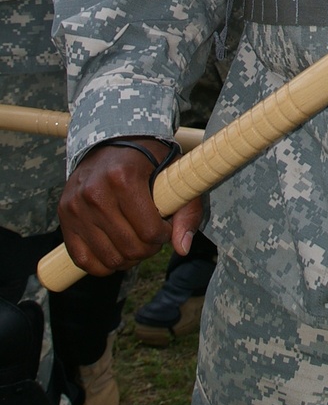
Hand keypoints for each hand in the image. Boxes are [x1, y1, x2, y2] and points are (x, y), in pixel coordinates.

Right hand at [58, 139, 202, 276]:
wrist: (112, 140)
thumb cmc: (148, 160)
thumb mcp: (175, 175)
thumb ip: (187, 211)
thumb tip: (182, 248)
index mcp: (123, 178)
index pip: (150, 231)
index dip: (163, 235)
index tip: (164, 224)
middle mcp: (95, 192)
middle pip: (130, 248)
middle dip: (148, 248)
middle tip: (151, 234)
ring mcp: (76, 206)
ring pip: (109, 258)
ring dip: (128, 257)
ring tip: (135, 239)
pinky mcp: (64, 217)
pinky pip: (83, 259)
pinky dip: (103, 264)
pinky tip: (116, 250)